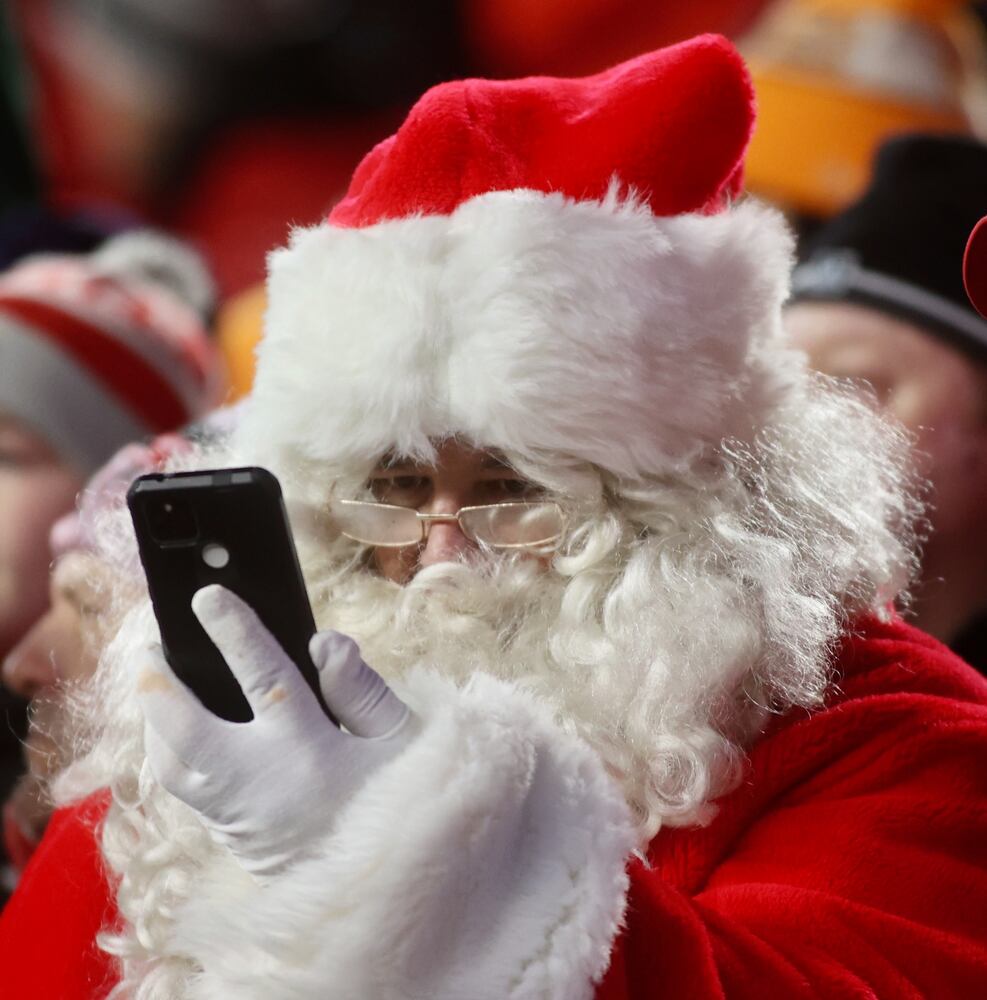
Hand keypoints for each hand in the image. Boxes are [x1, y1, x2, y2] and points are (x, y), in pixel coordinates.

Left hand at [138, 584, 414, 876]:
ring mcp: (238, 815)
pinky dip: (169, 754)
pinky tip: (175, 734)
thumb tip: (324, 642)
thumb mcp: (399, 740)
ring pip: (170, 766)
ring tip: (155, 685)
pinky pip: (182, 792)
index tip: (208, 596)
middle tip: (152, 646)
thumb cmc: (401, 799)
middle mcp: (261, 783)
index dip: (234, 631)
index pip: (261, 677)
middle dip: (159, 684)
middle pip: (185, 730)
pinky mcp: (231, 837)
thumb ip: (361, 688)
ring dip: (156, 722)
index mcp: (307, 750)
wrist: (388, 886)